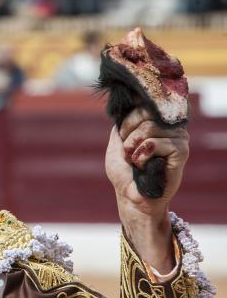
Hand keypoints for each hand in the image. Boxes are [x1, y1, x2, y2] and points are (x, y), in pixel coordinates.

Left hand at [105, 106, 189, 272]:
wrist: (130, 196)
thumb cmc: (123, 171)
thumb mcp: (117, 141)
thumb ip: (124, 122)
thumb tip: (132, 102)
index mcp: (156, 122)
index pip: (143, 103)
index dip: (128, 120)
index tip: (124, 136)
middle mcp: (169, 127)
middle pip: (146, 112)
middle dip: (129, 134)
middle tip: (129, 151)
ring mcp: (178, 138)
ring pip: (150, 127)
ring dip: (134, 146)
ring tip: (137, 160)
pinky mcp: (181, 151)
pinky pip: (156, 142)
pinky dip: (143, 155)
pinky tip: (145, 166)